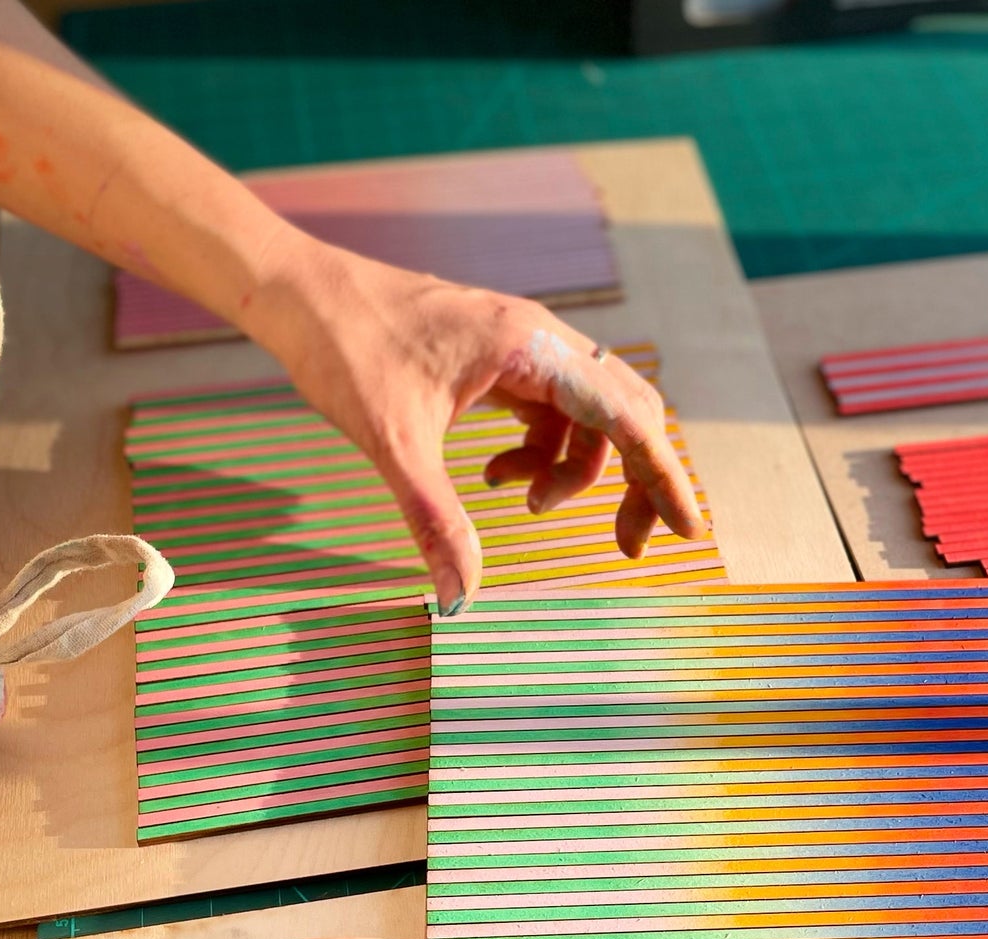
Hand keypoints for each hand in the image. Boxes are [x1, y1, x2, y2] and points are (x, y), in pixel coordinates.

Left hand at [244, 234, 707, 614]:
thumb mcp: (393, 443)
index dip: (664, 477)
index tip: (689, 532)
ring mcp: (523, 346)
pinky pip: (550, 412)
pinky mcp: (500, 358)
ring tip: (521, 504)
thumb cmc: (343, 348)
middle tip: (625, 545)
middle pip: (626, 414)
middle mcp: (540, 339)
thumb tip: (460, 596)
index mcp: (532, 347)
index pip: (628, 416)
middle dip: (632, 481)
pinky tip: (492, 476)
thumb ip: (435, 519)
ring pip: (587, 416)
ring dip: (572, 471)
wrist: (298, 293)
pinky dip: (539, 452)